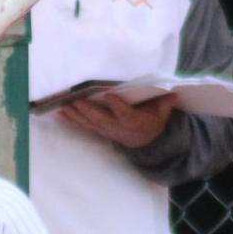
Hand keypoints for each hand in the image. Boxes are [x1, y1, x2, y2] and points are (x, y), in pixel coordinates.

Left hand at [57, 91, 176, 147]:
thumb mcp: (162, 112)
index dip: (117, 106)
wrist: (145, 141)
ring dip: (75, 115)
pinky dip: (72, 119)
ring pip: (89, 123)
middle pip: (101, 119)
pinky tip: (60, 113)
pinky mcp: (99, 130)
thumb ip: (165, 102)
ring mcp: (106, 129)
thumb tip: (172, 93)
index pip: (125, 113)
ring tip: (62, 106)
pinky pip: (83, 125)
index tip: (110, 96)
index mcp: (134, 121)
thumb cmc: (153, 120)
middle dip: (87, 110)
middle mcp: (117, 127)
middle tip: (75, 100)